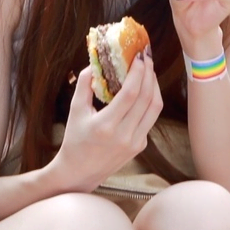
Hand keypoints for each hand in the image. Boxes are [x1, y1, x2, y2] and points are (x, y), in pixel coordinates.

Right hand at [52, 55, 162, 192]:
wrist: (79, 173)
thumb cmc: (74, 140)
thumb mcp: (75, 111)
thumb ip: (84, 85)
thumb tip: (94, 63)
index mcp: (106, 125)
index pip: (131, 94)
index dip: (138, 73)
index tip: (139, 57)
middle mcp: (124, 135)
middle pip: (147, 99)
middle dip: (149, 75)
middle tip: (147, 58)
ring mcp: (135, 142)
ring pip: (154, 109)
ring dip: (154, 87)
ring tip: (148, 72)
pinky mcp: (140, 146)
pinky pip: (150, 119)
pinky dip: (149, 101)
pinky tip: (143, 90)